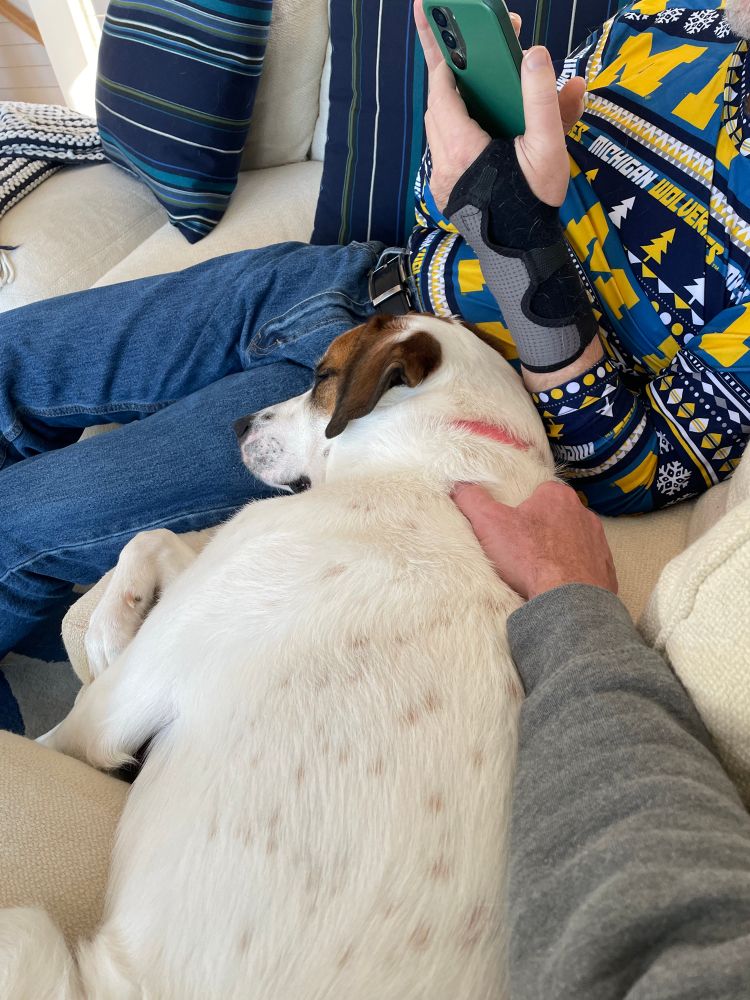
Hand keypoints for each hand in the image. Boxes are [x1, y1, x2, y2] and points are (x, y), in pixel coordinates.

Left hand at [414, 0, 585, 209]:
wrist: (524, 252)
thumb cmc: (533, 203)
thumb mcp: (546, 149)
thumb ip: (542, 100)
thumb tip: (536, 56)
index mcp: (462, 148)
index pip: (441, 91)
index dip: (444, 56)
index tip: (447, 27)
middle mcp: (443, 162)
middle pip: (437, 105)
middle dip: (445, 70)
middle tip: (449, 34)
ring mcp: (442, 178)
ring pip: (440, 128)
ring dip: (453, 99)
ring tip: (471, 73)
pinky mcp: (447, 189)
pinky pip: (446, 148)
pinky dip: (460, 126)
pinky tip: (482, 116)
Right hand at [453, 481, 617, 600]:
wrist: (567, 601)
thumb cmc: (531, 558)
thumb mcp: (489, 523)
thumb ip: (472, 500)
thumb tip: (460, 487)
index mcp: (558, 496)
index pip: (538, 492)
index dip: (521, 508)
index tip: (510, 526)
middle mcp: (584, 514)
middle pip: (555, 516)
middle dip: (540, 530)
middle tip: (520, 550)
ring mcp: (598, 542)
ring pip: (572, 541)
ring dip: (557, 551)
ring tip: (537, 570)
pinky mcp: (605, 569)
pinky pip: (586, 566)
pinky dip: (572, 573)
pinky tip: (556, 584)